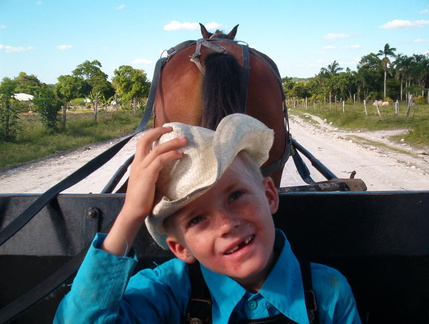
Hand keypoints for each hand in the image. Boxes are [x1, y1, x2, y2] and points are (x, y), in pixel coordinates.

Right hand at [102, 126, 185, 255]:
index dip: (153, 134)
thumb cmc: (142, 199)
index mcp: (136, 164)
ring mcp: (141, 169)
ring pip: (156, 149)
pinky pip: (160, 160)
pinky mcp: (147, 176)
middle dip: (159, 131)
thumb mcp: (146, 181)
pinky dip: (171, 155)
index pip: (142, 142)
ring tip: (184, 140)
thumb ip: (153, 172)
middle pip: (145, 139)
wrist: (133, 212)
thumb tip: (166, 167)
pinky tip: (180, 155)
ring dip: (172, 143)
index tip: (165, 130)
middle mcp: (137, 163)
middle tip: (173, 128)